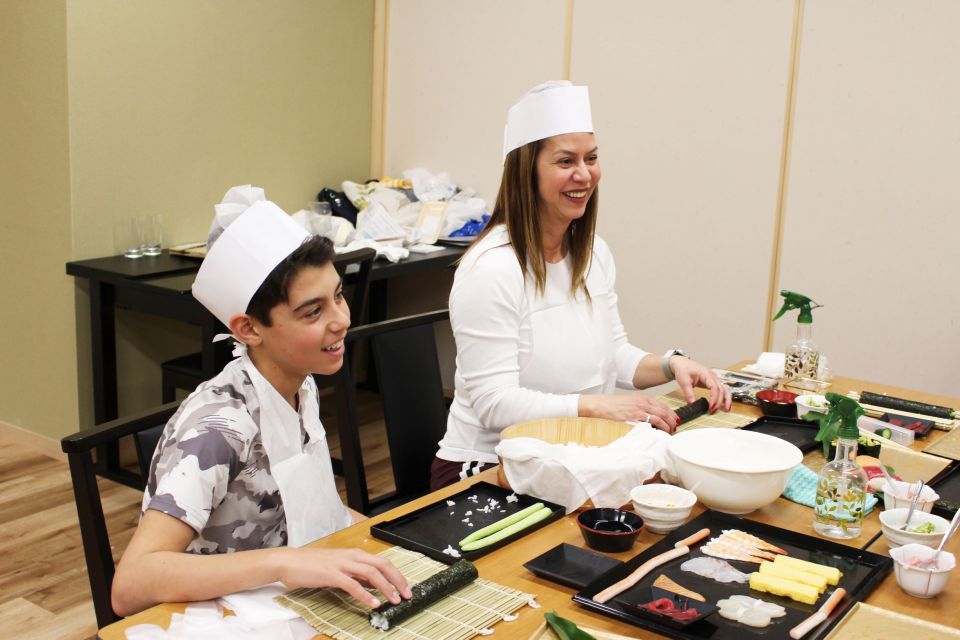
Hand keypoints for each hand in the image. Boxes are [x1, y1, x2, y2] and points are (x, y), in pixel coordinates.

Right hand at [278, 547, 411, 607]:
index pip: (383, 562)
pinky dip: (365, 594)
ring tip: (394, 600)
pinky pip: (353, 585)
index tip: (406, 587)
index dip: (397, 575)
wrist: (289, 561)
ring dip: (386, 587)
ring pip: (371, 573)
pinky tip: (373, 603)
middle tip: (407, 594)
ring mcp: (342, 564)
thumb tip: (373, 585)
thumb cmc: (312, 565)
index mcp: (355, 554)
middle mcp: (352, 556)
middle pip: (382, 565)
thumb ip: (356, 574)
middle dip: (397, 580)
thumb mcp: (339, 567)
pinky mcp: (332, 574)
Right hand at [579, 394, 679, 432]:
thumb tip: (651, 420)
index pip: (663, 406)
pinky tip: (662, 432)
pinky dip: (661, 426)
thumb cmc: (613, 406)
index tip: (675, 421)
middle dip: (673, 421)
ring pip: (662, 416)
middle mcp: (644, 402)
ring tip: (670, 432)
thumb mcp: (630, 405)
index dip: (672, 415)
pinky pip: (654, 421)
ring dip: (669, 425)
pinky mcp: (636, 415)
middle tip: (675, 428)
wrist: (601, 405)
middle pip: (665, 411)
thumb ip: (641, 410)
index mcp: (643, 398)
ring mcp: (641, 408)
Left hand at [670, 357, 732, 412]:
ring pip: (725, 389)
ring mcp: (713, 379)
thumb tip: (692, 403)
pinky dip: (725, 396)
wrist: (682, 363)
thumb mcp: (684, 381)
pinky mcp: (712, 382)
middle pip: (721, 389)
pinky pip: (722, 389)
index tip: (711, 406)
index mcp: (706, 374)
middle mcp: (712, 376)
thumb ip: (688, 393)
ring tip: (726, 409)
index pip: (714, 387)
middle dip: (719, 401)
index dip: (714, 398)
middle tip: (713, 411)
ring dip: (727, 399)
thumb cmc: (683, 369)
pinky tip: (725, 404)